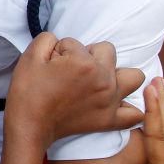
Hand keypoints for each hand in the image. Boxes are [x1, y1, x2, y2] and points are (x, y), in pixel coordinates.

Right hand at [6, 34, 144, 146]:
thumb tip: (61, 43)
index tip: (51, 65)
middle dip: (89, 55)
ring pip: (134, 76)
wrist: (29, 125)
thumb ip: (48, 38)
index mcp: (85, 62)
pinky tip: (113, 103)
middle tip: (72, 69)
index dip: (59, 50)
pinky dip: (128, 107)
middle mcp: (103, 80)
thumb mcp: (30, 55)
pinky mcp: (110, 119)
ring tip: (100, 80)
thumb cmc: (28, 91)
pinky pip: (134, 113)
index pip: (74, 43)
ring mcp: (110, 101)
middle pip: (107, 51)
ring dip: (118, 74)